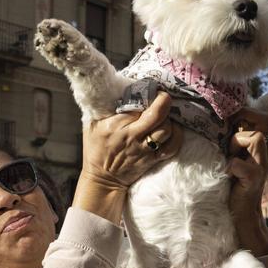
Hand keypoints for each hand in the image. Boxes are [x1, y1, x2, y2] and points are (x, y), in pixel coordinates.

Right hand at [73, 93, 182, 222]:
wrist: (102, 179)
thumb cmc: (95, 149)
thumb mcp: (91, 124)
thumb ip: (102, 108)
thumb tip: (117, 89)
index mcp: (116, 125)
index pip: (137, 103)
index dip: (147, 93)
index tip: (150, 88)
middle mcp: (132, 136)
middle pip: (156, 115)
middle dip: (164, 101)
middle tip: (162, 97)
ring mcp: (144, 149)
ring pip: (166, 130)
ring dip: (170, 120)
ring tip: (165, 115)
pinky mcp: (153, 159)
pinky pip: (172, 147)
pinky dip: (176, 137)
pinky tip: (173, 130)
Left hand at [227, 108, 267, 255]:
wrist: (241, 212)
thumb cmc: (234, 181)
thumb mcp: (234, 155)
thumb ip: (233, 138)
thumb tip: (218, 117)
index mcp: (263, 147)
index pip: (265, 119)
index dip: (248, 112)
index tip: (229, 118)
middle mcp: (267, 154)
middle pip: (264, 123)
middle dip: (242, 124)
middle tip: (229, 140)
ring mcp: (263, 166)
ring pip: (256, 138)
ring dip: (236, 143)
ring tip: (229, 157)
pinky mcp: (254, 179)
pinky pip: (239, 163)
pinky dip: (231, 165)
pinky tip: (228, 172)